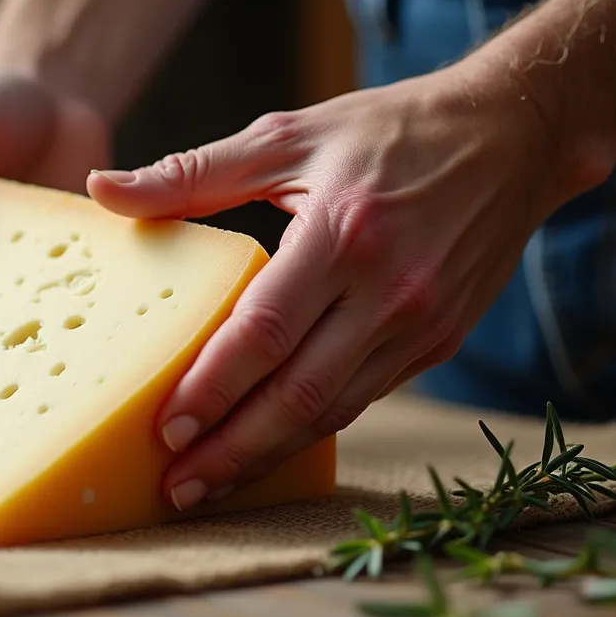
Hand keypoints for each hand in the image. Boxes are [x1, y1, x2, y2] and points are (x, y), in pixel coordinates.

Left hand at [87, 65, 588, 510]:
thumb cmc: (387, 130)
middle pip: (298, 393)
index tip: (166, 428)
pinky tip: (267, 446)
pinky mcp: (438, 341)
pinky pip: (364, 397)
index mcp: (342, 234)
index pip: (264, 332)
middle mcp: (388, 290)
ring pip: (333, 411)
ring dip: (268, 455)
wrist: (513, 135)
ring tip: (209, 484)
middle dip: (232, 450)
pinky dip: (311, 430)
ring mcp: (420, 323)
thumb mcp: (287, 135)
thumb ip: (191, 173)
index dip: (212, 387)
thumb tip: (103, 188)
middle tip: (177, 486)